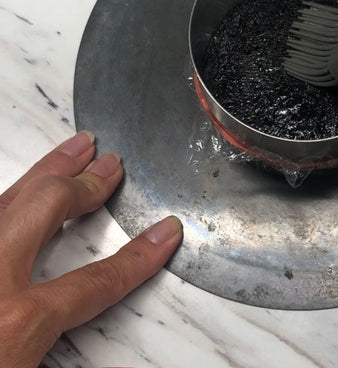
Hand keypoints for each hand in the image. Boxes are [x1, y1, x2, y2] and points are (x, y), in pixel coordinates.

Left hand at [0, 131, 182, 367]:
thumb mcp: (18, 367)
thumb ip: (44, 350)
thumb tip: (83, 339)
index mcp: (11, 326)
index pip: (97, 281)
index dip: (138, 257)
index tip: (164, 234)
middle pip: (48, 208)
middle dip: (86, 184)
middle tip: (111, 164)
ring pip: (5, 197)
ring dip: (45, 169)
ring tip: (73, 149)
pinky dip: (2, 198)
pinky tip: (11, 191)